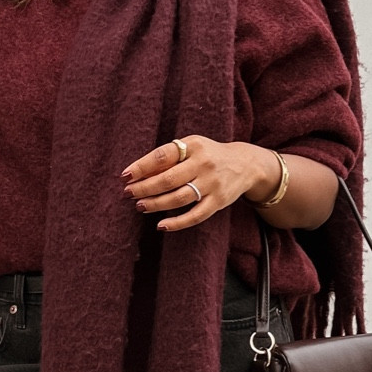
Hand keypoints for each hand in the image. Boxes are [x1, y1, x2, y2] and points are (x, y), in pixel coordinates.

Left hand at [122, 136, 282, 231]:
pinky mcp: (219, 201)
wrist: (246, 164)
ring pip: (179, 198)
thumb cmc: (208, 155)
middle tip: (128, 194)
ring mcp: (212, 184)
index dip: (141, 167)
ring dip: (156, 204)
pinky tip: (161, 226)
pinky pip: (196, 215)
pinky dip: (177, 223)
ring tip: (140, 206)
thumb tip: (139, 174)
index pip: (162, 156)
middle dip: (144, 188)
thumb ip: (169, 158)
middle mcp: (203, 163)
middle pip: (168, 179)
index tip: (125, 176)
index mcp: (193, 146)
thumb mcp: (192, 147)